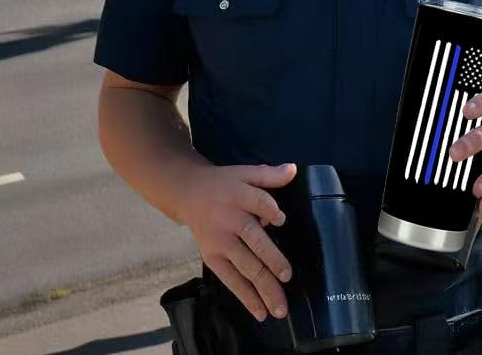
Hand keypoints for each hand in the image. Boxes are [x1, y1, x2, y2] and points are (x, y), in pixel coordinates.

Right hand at [180, 162, 296, 322]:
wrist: (188, 194)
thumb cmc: (224, 184)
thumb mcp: (245, 173)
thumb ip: (269, 175)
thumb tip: (293, 170)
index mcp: (239, 195)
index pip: (256, 202)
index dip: (268, 210)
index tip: (281, 219)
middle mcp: (229, 220)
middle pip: (253, 240)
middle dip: (271, 260)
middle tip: (287, 276)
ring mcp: (220, 243)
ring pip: (245, 266)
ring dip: (263, 287)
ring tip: (280, 307)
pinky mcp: (212, 258)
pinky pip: (231, 280)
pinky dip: (246, 297)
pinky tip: (261, 311)